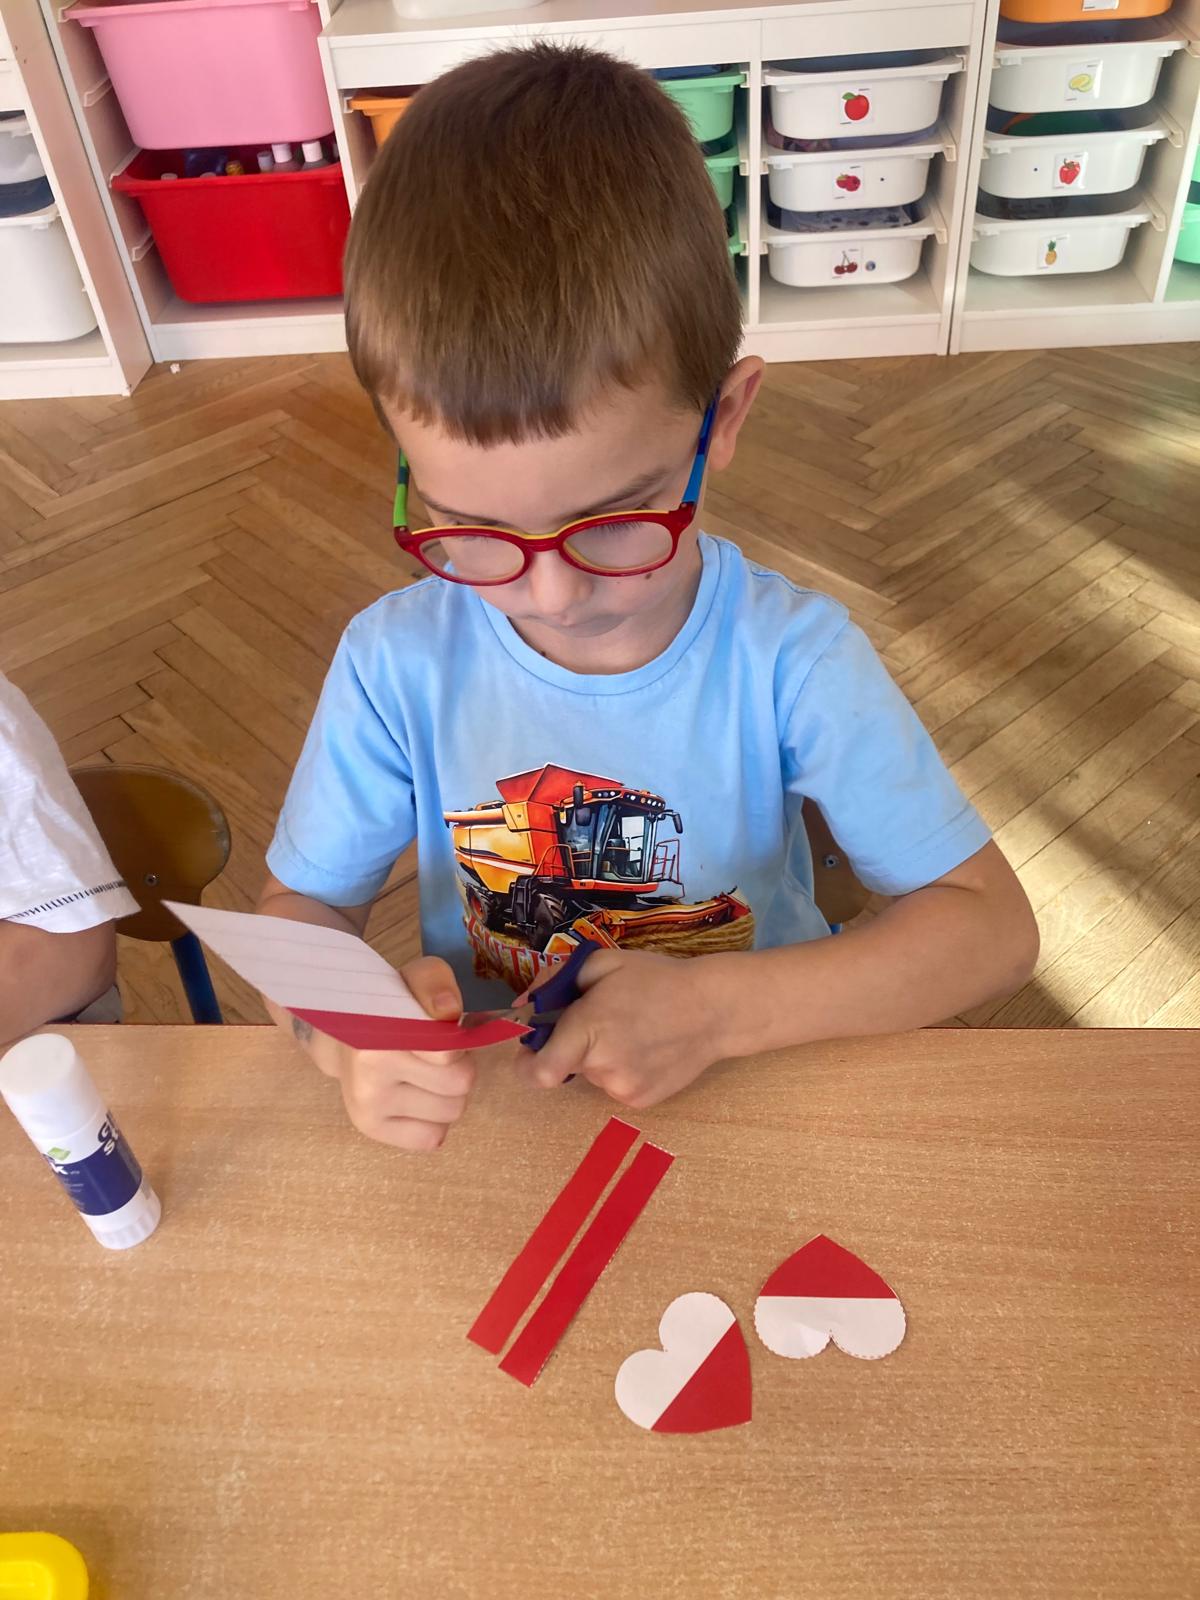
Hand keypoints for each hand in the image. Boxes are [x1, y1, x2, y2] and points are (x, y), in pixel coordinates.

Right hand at [289, 956, 474, 1151]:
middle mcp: (369, 1076)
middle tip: (436, 1054)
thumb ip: (434, 985)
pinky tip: (416, 1098)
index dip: (456, 1042)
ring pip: (452, 1112)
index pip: (449, 1054)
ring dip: (447, 1093)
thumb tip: (448, 1010)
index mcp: (380, 1034)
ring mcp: (368, 1107)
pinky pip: (432, 1138)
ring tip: (425, 1073)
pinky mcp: (371, 1129)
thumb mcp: (412, 980)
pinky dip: (433, 1120)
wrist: (343, 1035)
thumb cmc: (389, 1007)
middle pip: (460, 1086)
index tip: (440, 1032)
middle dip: (457, 1068)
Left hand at [520, 948, 726, 1109]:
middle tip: (602, 1022)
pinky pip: (614, 1086)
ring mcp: (622, 1088)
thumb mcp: (602, 963)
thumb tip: (524, 1006)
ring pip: (592, 1074)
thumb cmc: (657, 979)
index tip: (532, 1047)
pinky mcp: (641, 1101)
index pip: (538, 1071)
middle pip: (565, 1064)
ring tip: (633, 1032)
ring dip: (599, 1057)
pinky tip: (646, 1050)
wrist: (715, 1010)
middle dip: (572, 1045)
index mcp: (588, 1029)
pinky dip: (621, 1069)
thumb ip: (555, 980)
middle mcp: (602, 1066)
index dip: (527, 1063)